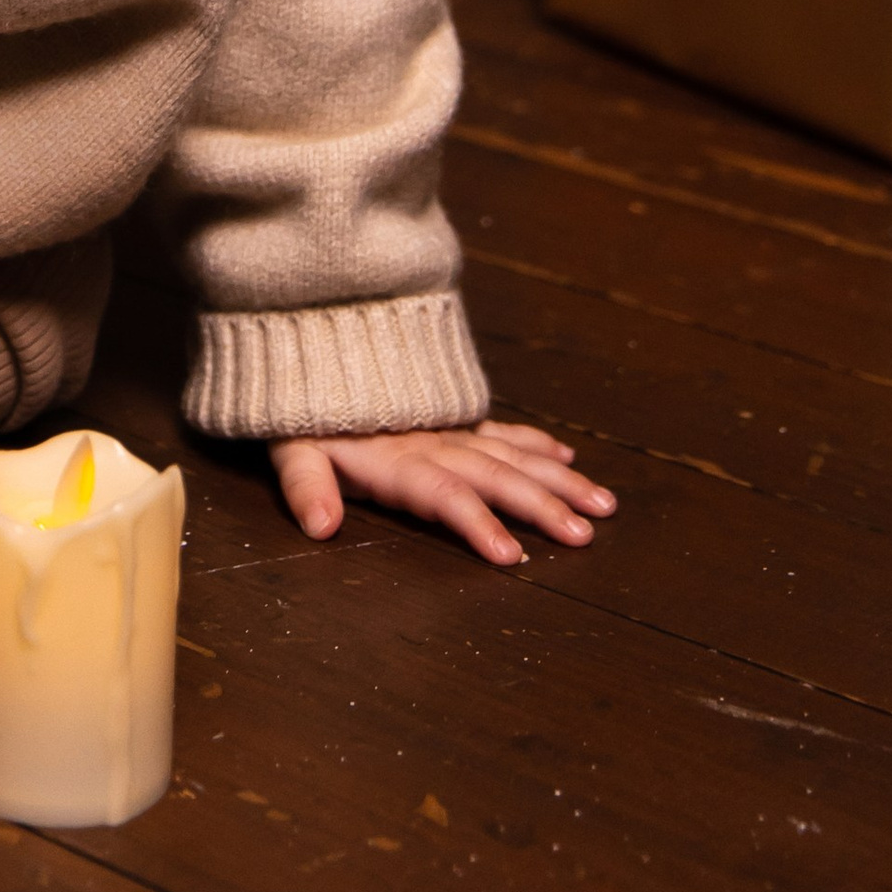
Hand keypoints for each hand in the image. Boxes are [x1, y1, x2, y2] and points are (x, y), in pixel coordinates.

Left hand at [271, 420, 615, 567]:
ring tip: (602, 504)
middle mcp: (432, 443)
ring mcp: (445, 427)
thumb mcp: (290, 446)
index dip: (476, 523)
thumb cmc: (298, 408)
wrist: (310, 335)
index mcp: (396, 459)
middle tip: (584, 535)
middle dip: (541, 506)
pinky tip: (566, 457)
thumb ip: (305, 485)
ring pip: (511, 454)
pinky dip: (534, 443)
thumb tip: (320, 528)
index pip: (444, 496)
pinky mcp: (449, 414)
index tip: (512, 556)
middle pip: (494, 476)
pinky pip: (499, 429)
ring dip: (556, 480)